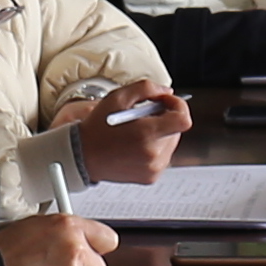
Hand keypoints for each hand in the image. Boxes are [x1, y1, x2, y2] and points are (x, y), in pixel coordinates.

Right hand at [73, 83, 190, 182]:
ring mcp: (153, 168)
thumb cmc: (97, 128)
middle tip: (144, 116)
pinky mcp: (151, 177)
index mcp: (146, 134)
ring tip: (137, 132)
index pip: (183, 120)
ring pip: (171, 143)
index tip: (166, 102)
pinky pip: (163, 156)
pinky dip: (154, 147)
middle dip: (165, 119)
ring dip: (160, 133)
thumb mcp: (117, 98)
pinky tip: (136, 145)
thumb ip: (146, 88)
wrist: (82, 156)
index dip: (178, 106)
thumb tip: (166, 91)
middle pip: (177, 130)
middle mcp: (152, 155)